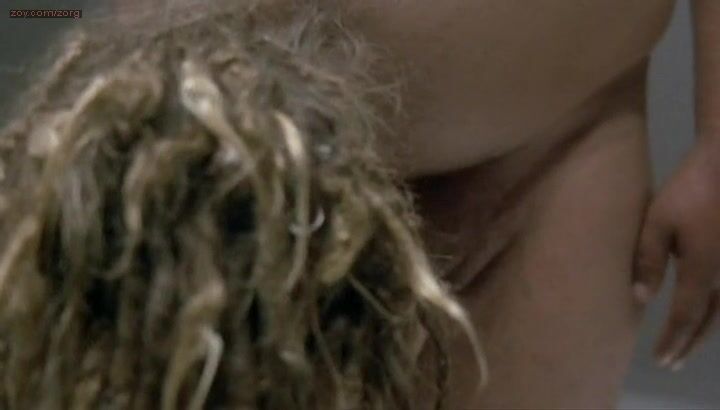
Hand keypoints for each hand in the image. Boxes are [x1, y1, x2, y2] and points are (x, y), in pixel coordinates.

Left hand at [634, 138, 719, 369]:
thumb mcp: (658, 221)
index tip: (660, 359)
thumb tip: (640, 300)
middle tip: (672, 363)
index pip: (684, 316)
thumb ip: (647, 260)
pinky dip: (719, 312)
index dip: (672, 340)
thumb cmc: (690, 190)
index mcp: (701, 268)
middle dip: (688, 343)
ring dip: (706, 332)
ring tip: (688, 347)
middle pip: (708, 320)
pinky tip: (710, 315)